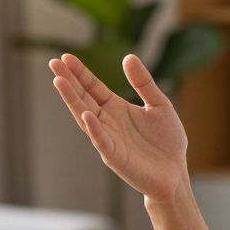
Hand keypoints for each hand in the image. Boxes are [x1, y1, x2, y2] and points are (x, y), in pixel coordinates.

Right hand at [49, 53, 187, 202]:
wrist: (176, 172)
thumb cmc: (167, 140)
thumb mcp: (159, 104)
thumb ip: (143, 82)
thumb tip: (128, 57)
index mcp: (116, 108)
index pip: (93, 87)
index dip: (80, 73)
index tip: (65, 57)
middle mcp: (107, 122)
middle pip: (83, 98)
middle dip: (69, 81)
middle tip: (53, 63)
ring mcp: (109, 139)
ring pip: (85, 118)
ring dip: (72, 100)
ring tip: (59, 81)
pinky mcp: (116, 157)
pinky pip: (102, 142)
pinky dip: (94, 129)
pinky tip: (86, 115)